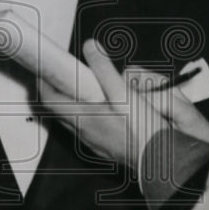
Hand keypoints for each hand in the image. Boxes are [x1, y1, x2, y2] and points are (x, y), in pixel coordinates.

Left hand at [37, 39, 208, 174]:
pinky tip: (104, 108)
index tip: (45, 67)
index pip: (49, 98)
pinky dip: (89, 115)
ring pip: (74, 120)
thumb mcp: (124, 92)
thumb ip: (104, 69)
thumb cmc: (144, 131)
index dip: (44, 81)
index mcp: (83, 118)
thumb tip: (90, 47)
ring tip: (84, 88)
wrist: (164, 162)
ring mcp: (94, 142)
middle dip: (58, 91)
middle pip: (59, 110)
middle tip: (63, 74)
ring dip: (74, 103)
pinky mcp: (106, 148)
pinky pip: (89, 128)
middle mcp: (84, 133)